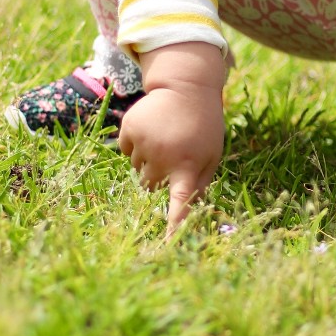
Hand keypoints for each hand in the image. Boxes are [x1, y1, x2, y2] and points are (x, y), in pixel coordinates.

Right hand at [118, 43, 225, 233]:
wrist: (186, 87)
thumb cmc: (202, 127)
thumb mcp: (210, 156)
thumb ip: (199, 185)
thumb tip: (186, 216)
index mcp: (188, 167)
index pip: (181, 205)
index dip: (174, 228)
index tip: (168, 248)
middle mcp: (164, 158)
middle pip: (149, 188)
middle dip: (158, 179)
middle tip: (172, 156)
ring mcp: (145, 143)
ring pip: (136, 170)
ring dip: (147, 161)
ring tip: (164, 138)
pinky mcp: (129, 130)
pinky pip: (125, 150)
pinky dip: (134, 145)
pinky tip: (151, 129)